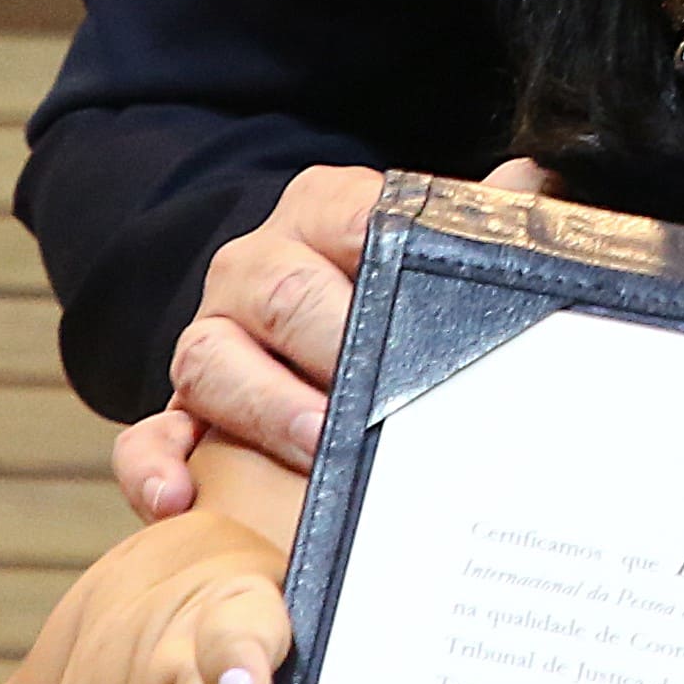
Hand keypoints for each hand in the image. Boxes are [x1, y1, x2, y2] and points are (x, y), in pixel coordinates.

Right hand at [120, 157, 555, 519]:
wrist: (285, 308)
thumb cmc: (371, 285)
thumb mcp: (416, 244)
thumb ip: (470, 217)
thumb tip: (535, 185)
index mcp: (320, 214)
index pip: (349, 216)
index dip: (379, 253)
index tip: (415, 297)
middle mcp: (255, 269)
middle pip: (283, 294)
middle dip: (331, 344)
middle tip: (377, 398)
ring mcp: (211, 338)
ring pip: (211, 360)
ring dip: (264, 405)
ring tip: (314, 443)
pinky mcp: (180, 408)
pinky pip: (148, 431)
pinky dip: (153, 465)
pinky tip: (177, 498)